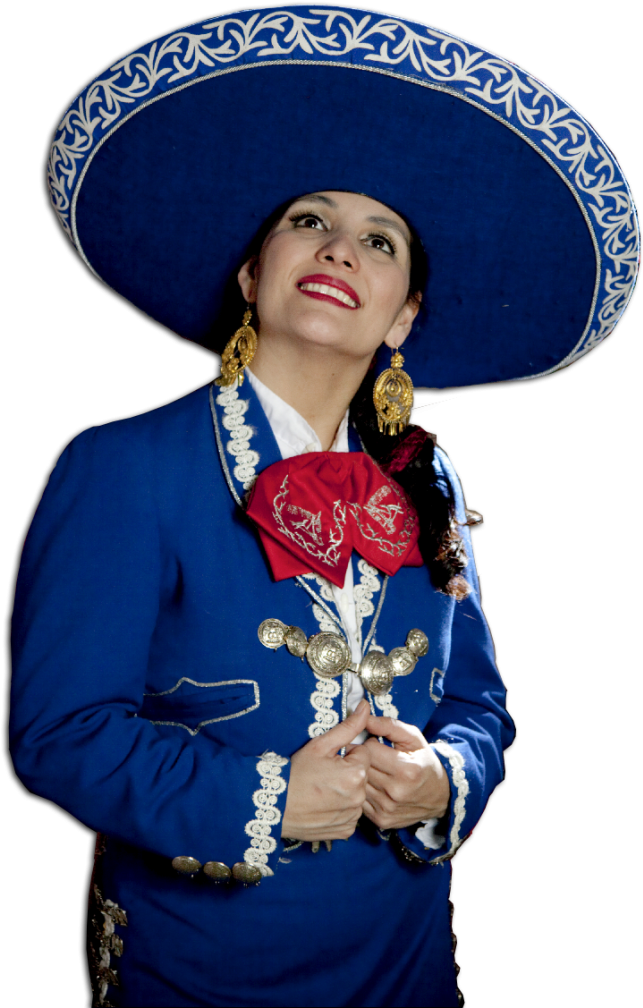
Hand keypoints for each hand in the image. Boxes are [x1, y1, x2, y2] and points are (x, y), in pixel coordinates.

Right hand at [281, 700, 371, 840]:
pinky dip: (341, 809)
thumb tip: (365, 707)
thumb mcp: (320, 745)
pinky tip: (324, 805)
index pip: (364, 754)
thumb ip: (348, 726)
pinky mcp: (346, 830)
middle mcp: (359, 797)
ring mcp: (353, 816)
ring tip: (322, 790)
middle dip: (347, 772)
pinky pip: (351, 813)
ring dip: (345, 791)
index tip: (329, 760)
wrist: (276, 805)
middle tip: (323, 775)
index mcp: (356, 773)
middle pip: (362, 775)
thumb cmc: (296, 773)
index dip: (346, 754)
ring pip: (357, 794)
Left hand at [359, 715, 449, 829]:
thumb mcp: (413, 738)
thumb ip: (388, 725)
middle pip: (361, 767)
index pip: (368, 750)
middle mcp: (396, 792)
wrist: (439, 796)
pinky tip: (373, 785)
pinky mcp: (381, 820)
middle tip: (370, 756)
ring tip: (373, 770)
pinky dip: (363, 791)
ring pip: (357, 784)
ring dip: (360, 775)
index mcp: (406, 770)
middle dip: (362, 758)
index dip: (368, 743)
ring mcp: (387, 808)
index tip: (374, 743)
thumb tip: (365, 717)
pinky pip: (360, 800)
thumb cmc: (424, 762)